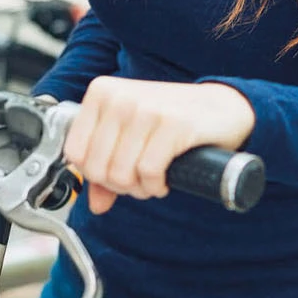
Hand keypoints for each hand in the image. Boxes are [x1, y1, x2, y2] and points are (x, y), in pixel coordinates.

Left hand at [64, 76, 255, 214]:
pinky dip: (156, 186)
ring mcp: (147, 109)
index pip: (75, 152)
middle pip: (98, 168)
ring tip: (153, 179)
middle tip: (139, 180)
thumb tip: (95, 204)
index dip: (94, 174)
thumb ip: (106, 167)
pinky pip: (149, 173)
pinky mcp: (173, 124)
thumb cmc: (173, 118)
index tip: (114, 173)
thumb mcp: (131, 136)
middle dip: (119, 185)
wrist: (222, 107)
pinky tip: (164, 179)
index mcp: (102, 92)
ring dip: (140, 188)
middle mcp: (121, 97)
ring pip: (122, 174)